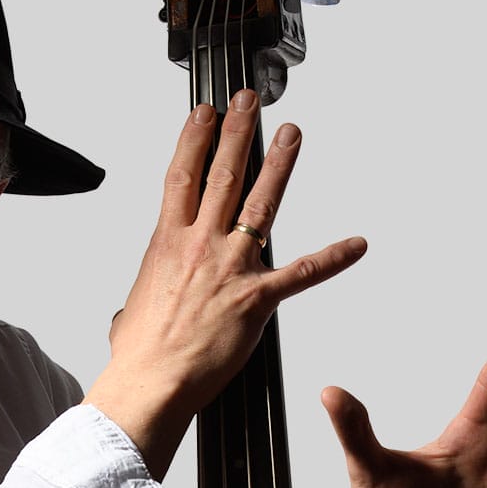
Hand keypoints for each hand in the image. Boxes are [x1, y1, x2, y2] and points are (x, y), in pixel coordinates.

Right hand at [87, 91, 369, 474]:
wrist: (151, 383)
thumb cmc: (139, 355)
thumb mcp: (130, 314)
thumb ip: (140, 302)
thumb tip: (130, 314)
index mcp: (165, 246)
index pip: (180, 178)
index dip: (193, 141)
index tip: (204, 115)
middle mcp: (199, 247)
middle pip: (221, 176)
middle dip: (237, 134)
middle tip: (249, 104)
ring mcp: (230, 269)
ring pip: (260, 204)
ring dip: (279, 166)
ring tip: (293, 134)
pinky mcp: (257, 299)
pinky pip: (303, 273)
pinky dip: (334, 258)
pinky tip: (357, 245)